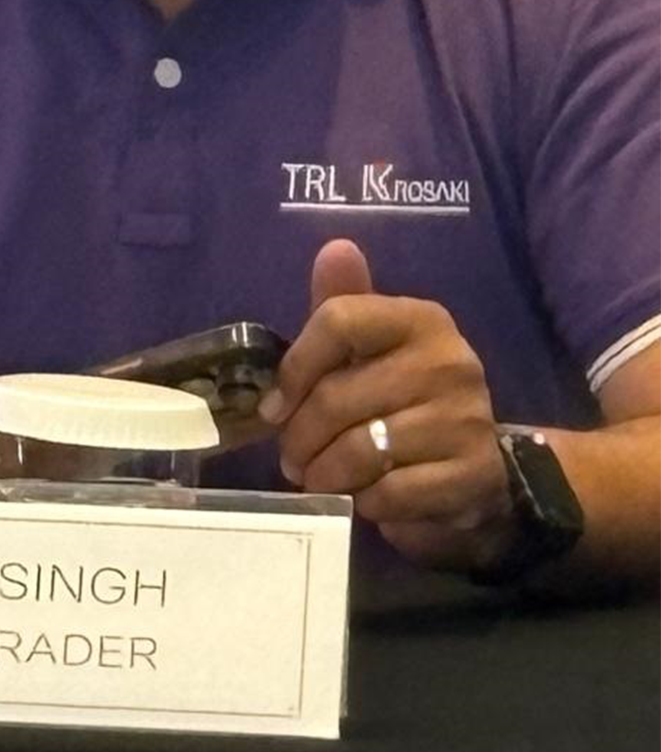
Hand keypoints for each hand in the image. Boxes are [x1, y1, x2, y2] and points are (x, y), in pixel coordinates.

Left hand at [259, 239, 513, 570]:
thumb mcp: (372, 347)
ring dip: (326, 474)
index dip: (294, 367)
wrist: (476, 467)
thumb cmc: (404, 399)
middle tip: (290, 457)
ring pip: (360, 450)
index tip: (275, 405)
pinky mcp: (473, 475)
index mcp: (420, 319)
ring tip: (318, 478)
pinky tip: (365, 497)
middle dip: (300, 436)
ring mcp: (466, 419)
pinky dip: (366, 502)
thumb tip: (335, 248)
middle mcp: (449, 360)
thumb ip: (344, 302)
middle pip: (338, 395)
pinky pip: (391, 494)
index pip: (338, 320)